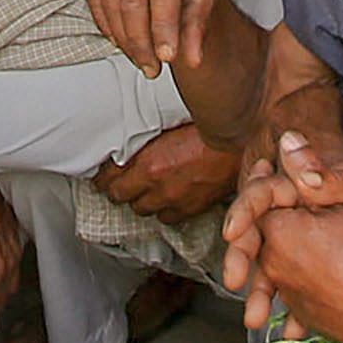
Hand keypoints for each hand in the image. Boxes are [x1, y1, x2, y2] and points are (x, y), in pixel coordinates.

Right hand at [88, 0, 245, 105]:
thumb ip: (198, 25)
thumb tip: (193, 59)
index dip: (163, 29)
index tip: (166, 57)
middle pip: (132, 3)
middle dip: (140, 43)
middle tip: (152, 68)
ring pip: (111, 3)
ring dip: (123, 39)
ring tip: (140, 59)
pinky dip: (106, 24)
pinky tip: (121, 40)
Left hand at [94, 118, 242, 221]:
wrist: (240, 138)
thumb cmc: (206, 124)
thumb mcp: (166, 124)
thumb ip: (144, 137)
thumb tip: (127, 141)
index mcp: (149, 165)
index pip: (109, 181)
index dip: (102, 178)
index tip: (101, 174)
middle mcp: (159, 188)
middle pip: (122, 199)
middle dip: (119, 189)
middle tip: (119, 181)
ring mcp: (176, 201)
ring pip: (143, 210)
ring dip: (140, 200)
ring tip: (142, 190)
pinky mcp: (193, 208)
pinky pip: (168, 218)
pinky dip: (163, 209)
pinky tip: (165, 199)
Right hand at [230, 186, 342, 342]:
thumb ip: (329, 175)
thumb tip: (288, 141)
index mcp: (304, 185)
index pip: (263, 196)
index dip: (245, 213)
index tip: (232, 235)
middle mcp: (299, 210)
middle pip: (261, 235)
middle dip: (244, 260)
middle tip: (235, 283)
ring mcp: (310, 239)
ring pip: (276, 266)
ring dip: (264, 292)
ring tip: (256, 319)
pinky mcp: (323, 262)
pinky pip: (300, 287)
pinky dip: (295, 309)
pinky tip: (291, 330)